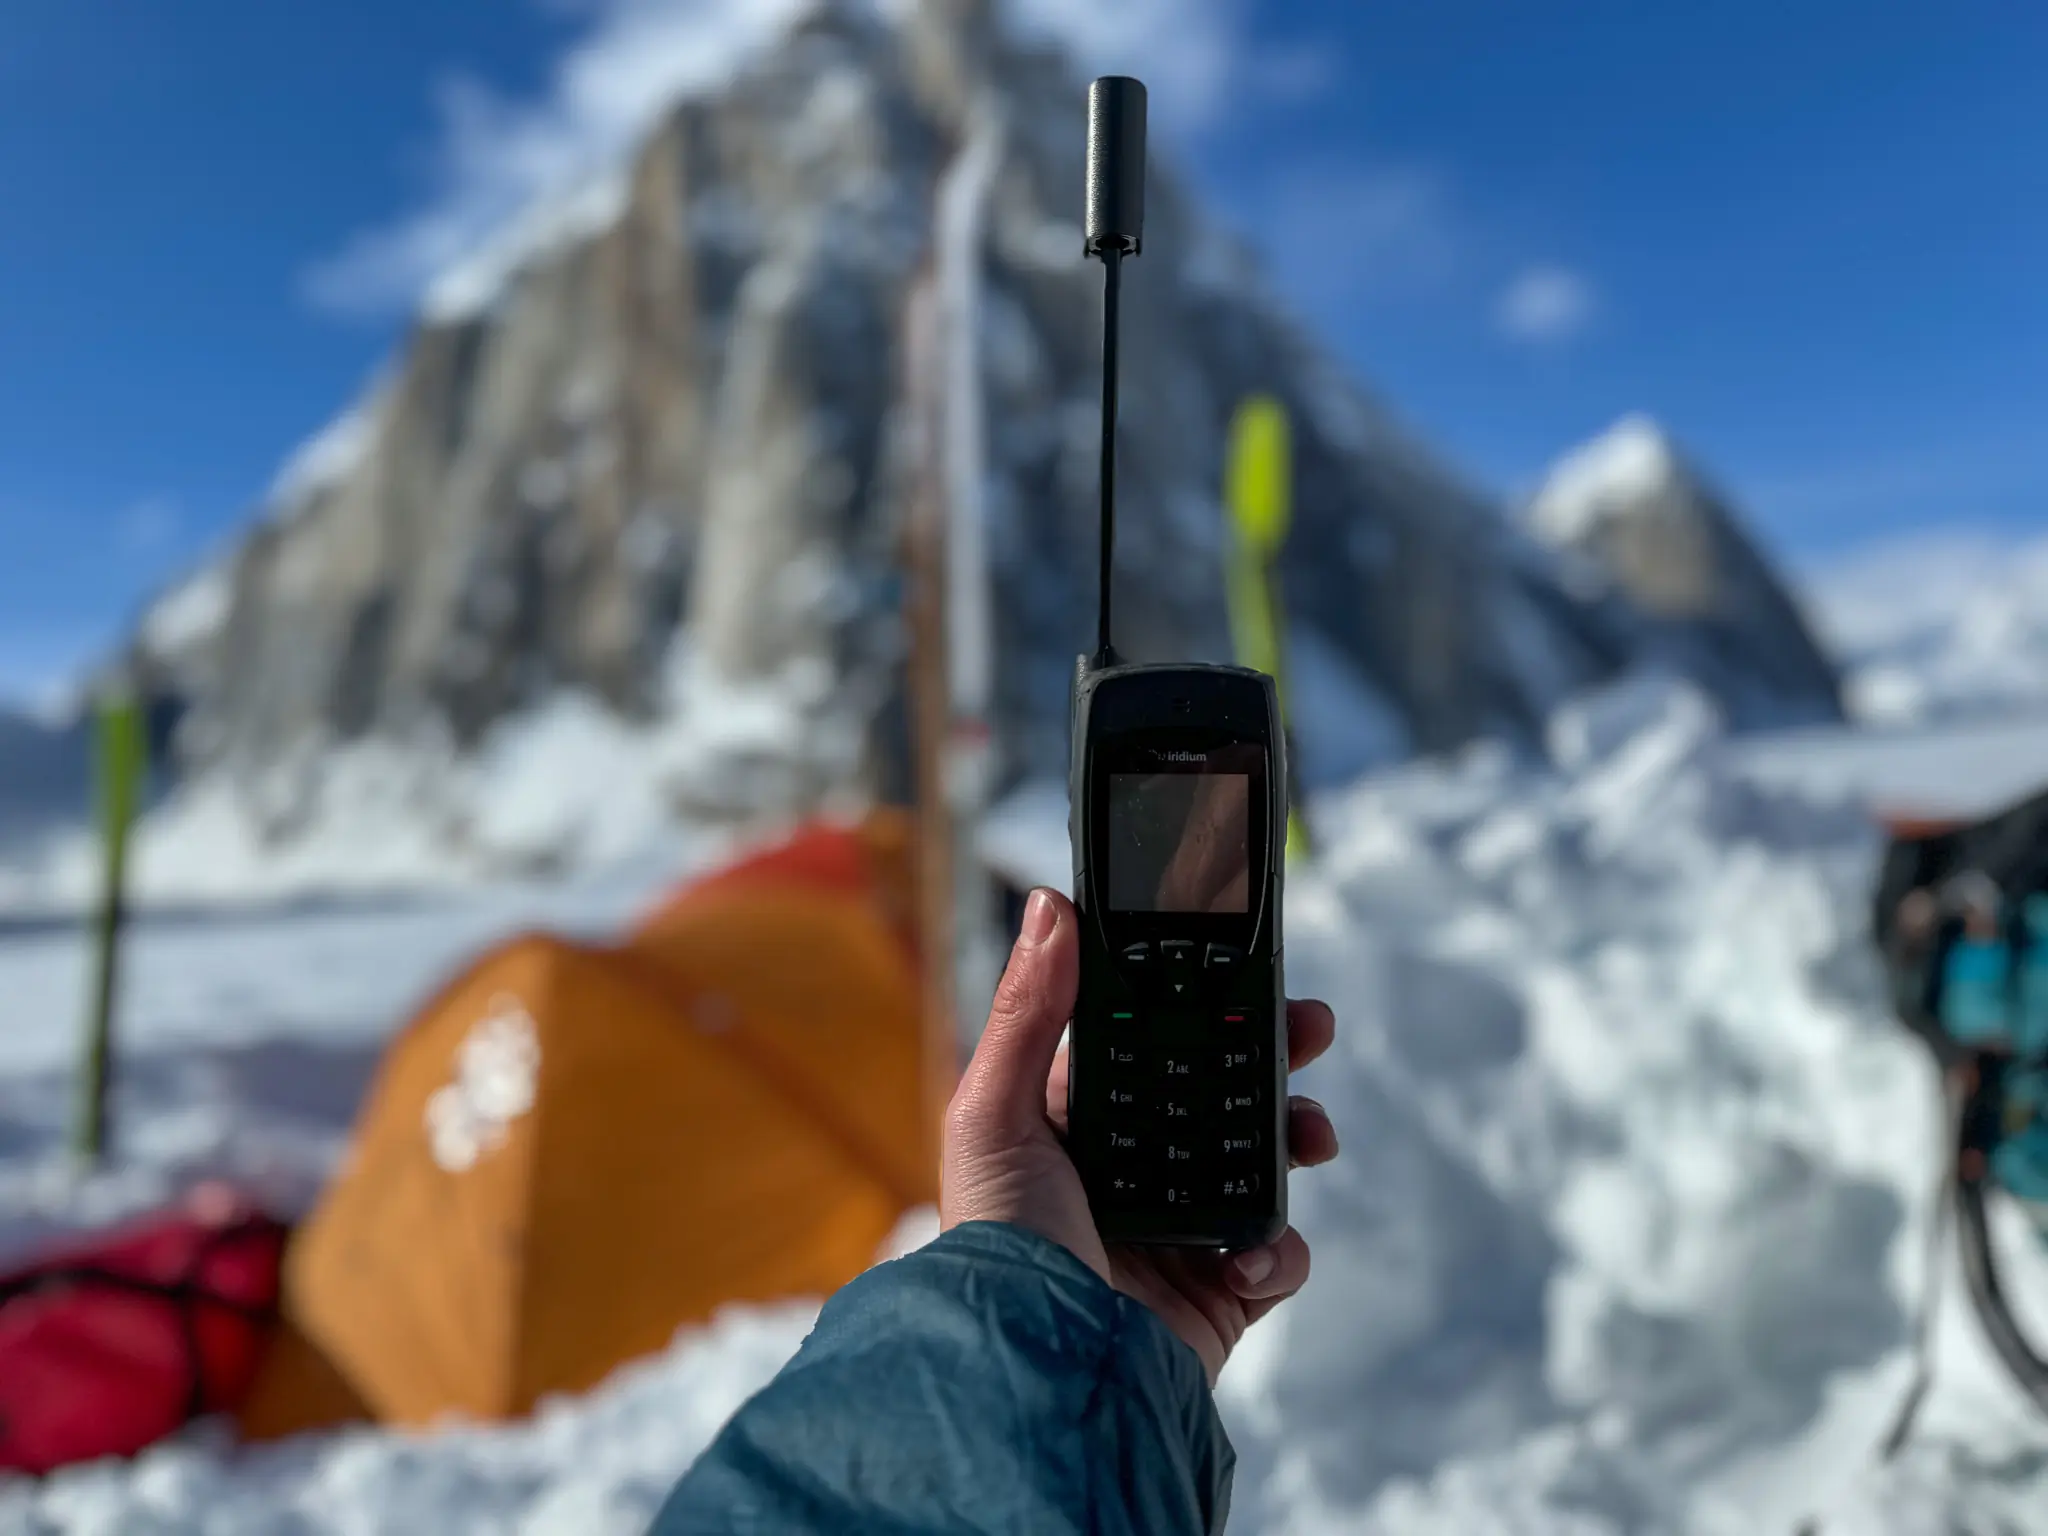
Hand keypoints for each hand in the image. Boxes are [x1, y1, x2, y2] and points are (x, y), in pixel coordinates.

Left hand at [941, 888, 1339, 1381]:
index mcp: (1077, 1124)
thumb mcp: (994, 1113)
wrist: (1038, 1374)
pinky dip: (1278, 1249)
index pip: (1150, 1044)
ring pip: (1261, 1163)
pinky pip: (1274, 1257)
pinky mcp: (1215, 1296)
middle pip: (1219, 1092)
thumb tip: (1051, 906)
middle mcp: (1130, 1173)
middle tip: (1311, 1028)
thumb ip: (1027, 1012)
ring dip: (1294, 1138)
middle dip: (1271, 1058)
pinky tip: (1248, 1254)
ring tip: (1312, 1135)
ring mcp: (1178, 1234)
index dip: (1198, 1003)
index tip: (1242, 966)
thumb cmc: (996, 1246)